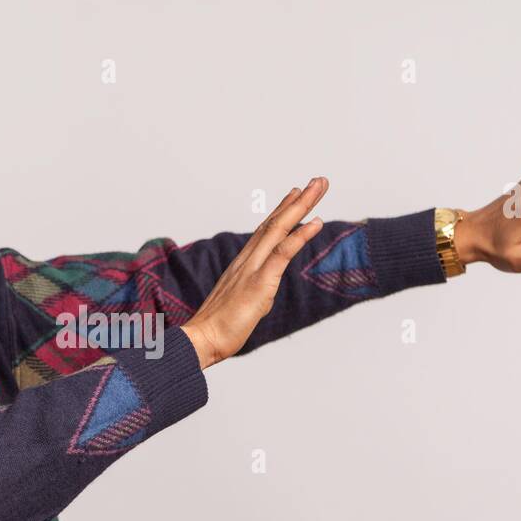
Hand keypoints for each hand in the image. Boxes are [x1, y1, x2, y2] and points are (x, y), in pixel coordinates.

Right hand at [180, 177, 326, 368]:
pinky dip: (300, 235)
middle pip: (275, 222)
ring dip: (302, 206)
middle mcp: (247, 260)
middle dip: (299, 200)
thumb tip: (260, 298)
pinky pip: (282, 253)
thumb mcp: (240, 307)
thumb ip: (252, 296)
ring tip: (318, 186)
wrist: (202, 340)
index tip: (297, 193)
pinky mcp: (259, 282)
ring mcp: (252, 268)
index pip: (266, 231)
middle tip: (318, 180)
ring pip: (279, 229)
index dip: (283, 210)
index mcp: (242, 265)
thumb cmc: (217, 329)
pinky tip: (316, 221)